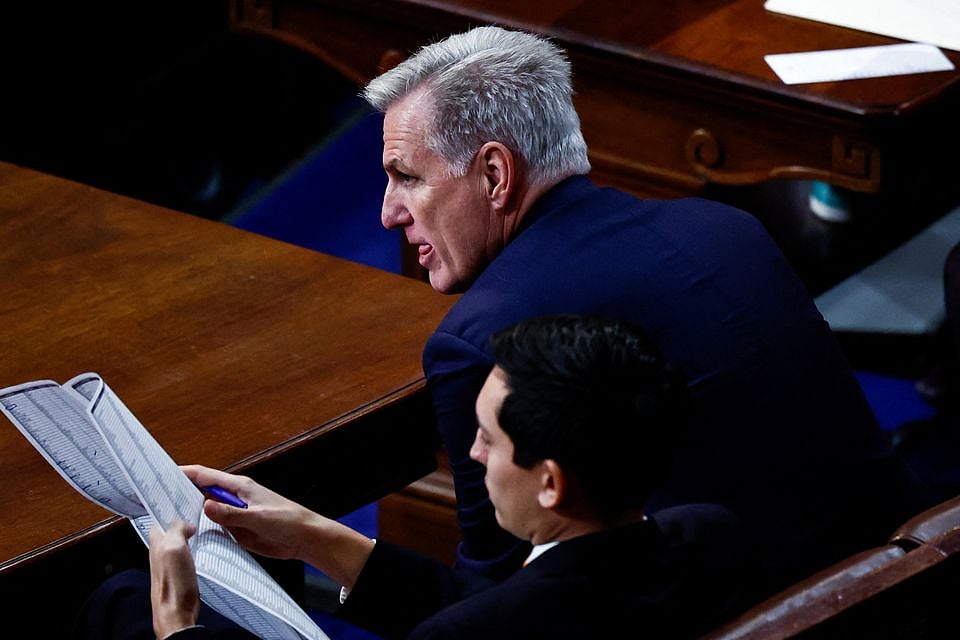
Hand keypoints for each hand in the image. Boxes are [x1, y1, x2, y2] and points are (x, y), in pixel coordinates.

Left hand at [149, 519, 199, 638]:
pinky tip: (204, 548)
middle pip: (169, 531)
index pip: (159, 521)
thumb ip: (176, 530)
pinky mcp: (182, 576)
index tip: (182, 503)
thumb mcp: (173, 548)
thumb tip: (184, 524)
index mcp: (156, 544)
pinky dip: (195, 549)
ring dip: (189, 535)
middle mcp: (160, 554)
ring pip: (179, 543)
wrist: (178, 615)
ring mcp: (171, 566)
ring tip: (201, 528)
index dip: (169, 511)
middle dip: (181, 521)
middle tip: (196, 514)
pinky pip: (187, 556)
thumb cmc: (173, 585)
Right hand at [181, 464, 374, 588]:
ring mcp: (234, 515)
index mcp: (240, 488)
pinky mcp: (237, 530)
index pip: (206, 476)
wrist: (305, 539)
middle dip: (180, 493)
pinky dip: (201, 530)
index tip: (162, 473)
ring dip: (189, 513)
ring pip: (205, 512)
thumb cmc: (288, 521)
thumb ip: (232, 514)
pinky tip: (186, 536)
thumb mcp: (258, 517)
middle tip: (154, 498)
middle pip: (202, 492)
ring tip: (162, 518)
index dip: (184, 473)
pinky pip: (214, 528)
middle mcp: (234, 499)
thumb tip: (205, 505)